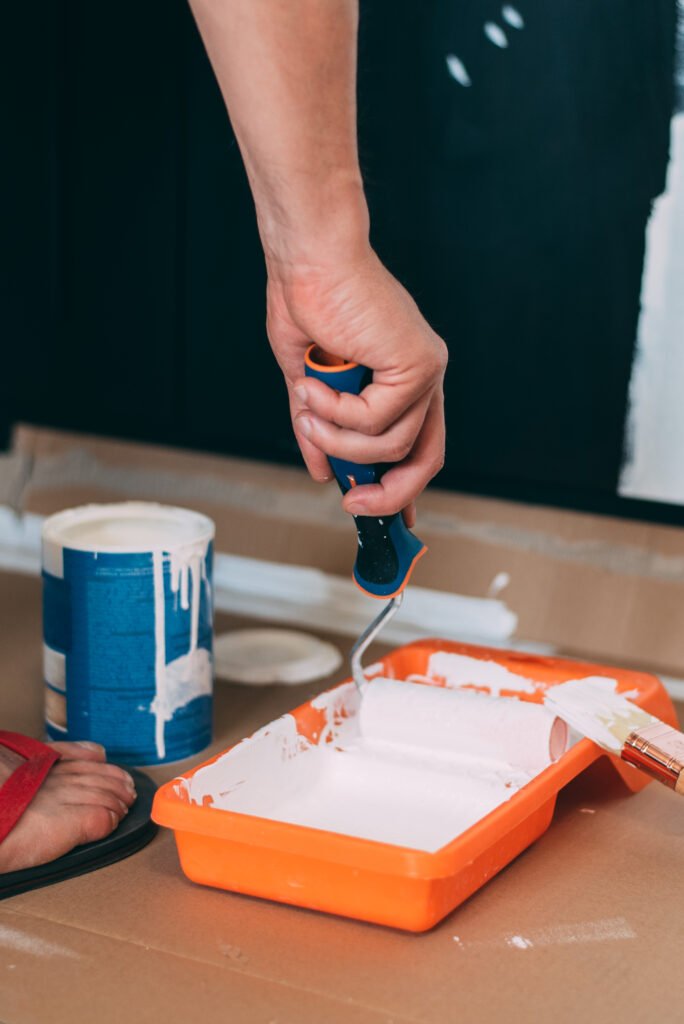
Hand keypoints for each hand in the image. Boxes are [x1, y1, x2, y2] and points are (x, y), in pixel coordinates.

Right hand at [266, 246, 447, 521]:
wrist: (309, 259)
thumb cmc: (307, 303)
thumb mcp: (309, 384)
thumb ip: (320, 430)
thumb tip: (322, 473)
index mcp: (403, 379)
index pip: (417, 447)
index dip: (403, 488)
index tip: (385, 518)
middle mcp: (423, 377)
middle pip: (424, 459)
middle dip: (388, 493)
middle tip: (351, 504)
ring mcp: (426, 371)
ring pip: (391, 446)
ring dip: (339, 440)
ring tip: (306, 410)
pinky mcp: (419, 364)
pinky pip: (377, 422)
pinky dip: (337, 414)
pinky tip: (314, 388)